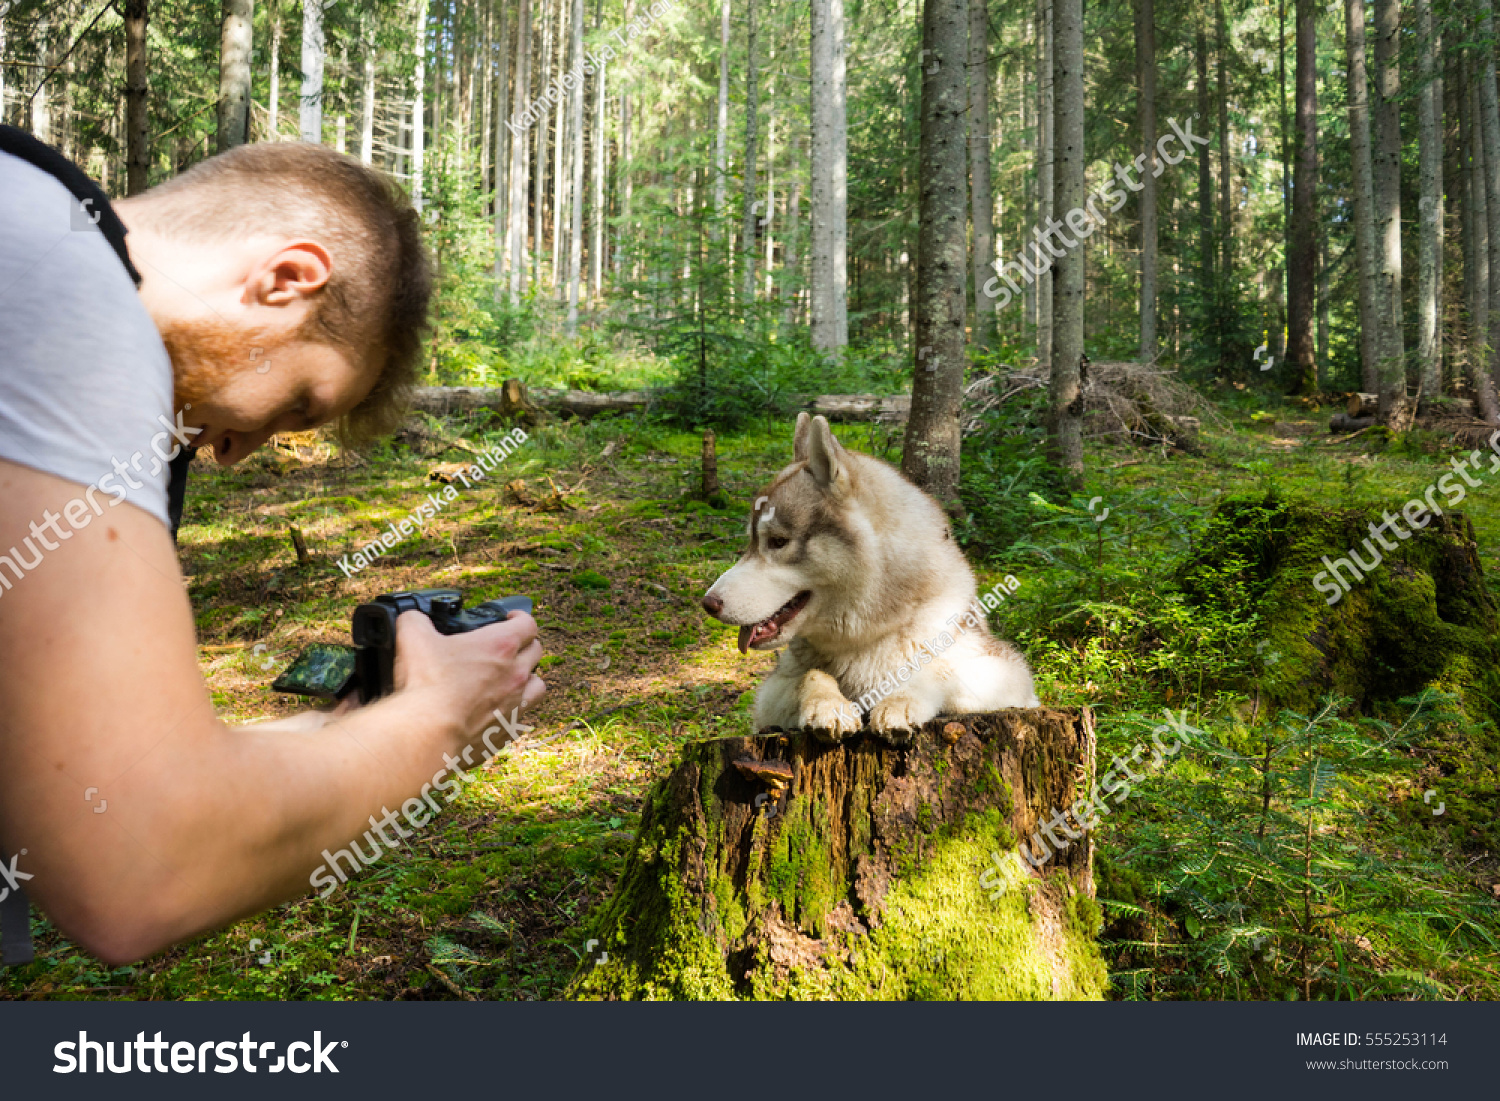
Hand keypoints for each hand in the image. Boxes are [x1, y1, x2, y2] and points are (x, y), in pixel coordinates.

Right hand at [388, 610, 545, 753]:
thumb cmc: (427, 685)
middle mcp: (515, 674)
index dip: (520, 618)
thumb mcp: (413, 639)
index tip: (511, 619)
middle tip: (509, 647)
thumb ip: (415, 621)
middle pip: (536, 652)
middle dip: (525, 645)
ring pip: (537, 686)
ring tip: (512, 681)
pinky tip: (496, 713)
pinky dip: (513, 713)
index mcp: (501, 646)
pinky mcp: (508, 731)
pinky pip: (521, 719)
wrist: (429, 735)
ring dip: (528, 680)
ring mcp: (516, 704)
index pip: (527, 624)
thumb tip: (412, 618)